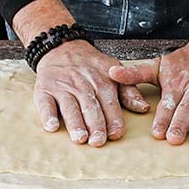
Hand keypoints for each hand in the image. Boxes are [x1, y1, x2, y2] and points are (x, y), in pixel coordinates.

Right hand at [33, 40, 150, 146]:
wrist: (62, 47)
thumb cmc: (90, 66)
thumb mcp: (114, 72)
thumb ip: (129, 91)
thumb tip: (143, 108)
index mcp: (102, 83)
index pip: (110, 103)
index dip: (113, 119)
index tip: (116, 134)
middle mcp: (82, 86)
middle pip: (90, 107)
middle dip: (95, 125)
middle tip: (98, 141)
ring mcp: (62, 88)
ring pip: (69, 107)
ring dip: (75, 123)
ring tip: (80, 138)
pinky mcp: (44, 90)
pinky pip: (45, 104)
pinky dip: (47, 115)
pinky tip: (51, 127)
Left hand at [108, 0, 188, 144]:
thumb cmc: (185, 61)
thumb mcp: (159, 65)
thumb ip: (135, 74)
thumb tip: (111, 73)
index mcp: (176, 82)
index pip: (169, 102)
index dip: (163, 118)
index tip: (157, 133)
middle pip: (188, 106)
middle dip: (180, 123)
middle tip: (174, 139)